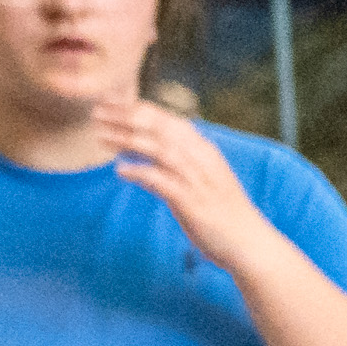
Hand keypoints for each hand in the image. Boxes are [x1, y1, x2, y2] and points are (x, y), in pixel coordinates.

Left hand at [93, 95, 293, 282]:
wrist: (249, 242)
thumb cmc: (222, 213)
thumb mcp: (199, 179)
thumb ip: (170, 165)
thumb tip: (134, 157)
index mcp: (204, 150)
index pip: (167, 119)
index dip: (137, 108)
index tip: (110, 103)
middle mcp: (201, 159)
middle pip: (160, 128)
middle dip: (126, 117)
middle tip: (97, 112)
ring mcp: (198, 179)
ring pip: (159, 149)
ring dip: (128, 140)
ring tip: (100, 137)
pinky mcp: (192, 202)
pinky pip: (161, 180)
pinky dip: (139, 172)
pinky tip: (120, 171)